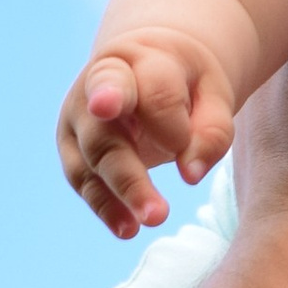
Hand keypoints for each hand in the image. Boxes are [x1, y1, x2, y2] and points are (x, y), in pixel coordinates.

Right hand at [60, 30, 241, 242]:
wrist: (147, 61)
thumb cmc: (188, 81)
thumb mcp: (214, 92)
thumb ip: (212, 129)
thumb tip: (190, 176)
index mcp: (140, 59)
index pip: (151, 90)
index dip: (168, 123)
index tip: (183, 149)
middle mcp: (98, 84)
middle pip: (107, 133)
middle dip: (130, 177)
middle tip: (158, 215)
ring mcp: (80, 116)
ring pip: (92, 159)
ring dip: (118, 196)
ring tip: (145, 224)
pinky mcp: (73, 146)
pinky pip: (83, 180)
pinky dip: (105, 206)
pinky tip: (127, 229)